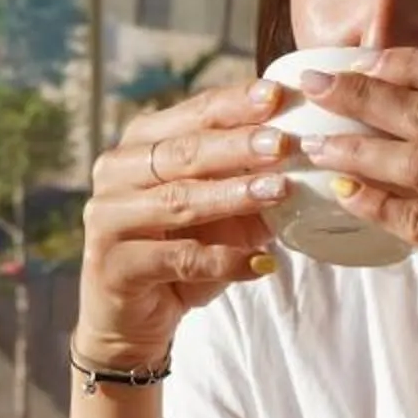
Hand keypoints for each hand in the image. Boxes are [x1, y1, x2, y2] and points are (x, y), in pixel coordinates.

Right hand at [77, 80, 294, 369]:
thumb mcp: (218, 211)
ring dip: (232, 197)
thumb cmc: (178, 253)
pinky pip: (178, 259)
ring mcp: (109, 219)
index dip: (234, 104)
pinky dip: (224, 262)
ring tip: (279, 192)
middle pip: (182, 153)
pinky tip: (260, 263)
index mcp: (140, 145)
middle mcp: (116, 173)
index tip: (276, 95)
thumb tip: (308, 154)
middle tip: (283, 143)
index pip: (192, 114)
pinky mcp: (115, 266)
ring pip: (178, 201)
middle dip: (237, 146)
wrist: (132, 322)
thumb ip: (249, 181)